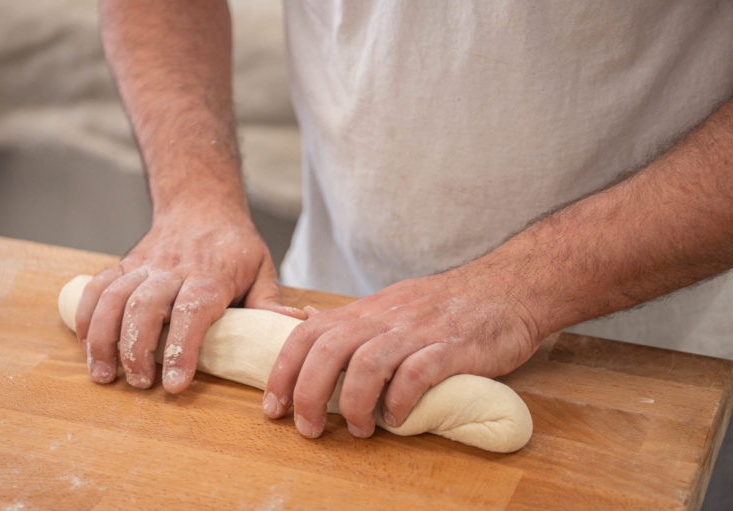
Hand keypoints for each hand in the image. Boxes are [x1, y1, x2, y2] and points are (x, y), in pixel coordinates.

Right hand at [75, 203, 304, 391]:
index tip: (175, 384)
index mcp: (211, 275)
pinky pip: (97, 287)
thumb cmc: (234, 245)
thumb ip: (269, 303)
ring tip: (105, 375)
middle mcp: (173, 269)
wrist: (201, 204)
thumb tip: (292, 328)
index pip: (193, 311)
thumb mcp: (261, 268)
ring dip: (104, 338)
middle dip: (136, 350)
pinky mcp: (125, 264)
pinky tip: (86, 345)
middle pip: (145, 307)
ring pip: (114, 298)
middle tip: (140, 384)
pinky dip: (85, 315)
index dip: (182, 348)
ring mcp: (145, 266)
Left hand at [263, 262, 541, 438]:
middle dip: (308, 393)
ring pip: (367, 364)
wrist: (507, 288)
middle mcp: (385, 318)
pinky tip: (397, 419)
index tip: (273, 407)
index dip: (283, 370)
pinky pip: (415, 374)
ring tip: (358, 429)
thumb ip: (353, 320)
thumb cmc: (446, 305)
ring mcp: (417, 331)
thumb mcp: (391, 303)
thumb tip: (308, 325)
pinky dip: (399, 401)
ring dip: (353, 403)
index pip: (308, 334)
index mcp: (366, 311)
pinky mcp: (450, 348)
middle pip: (328, 350)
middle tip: (307, 428)